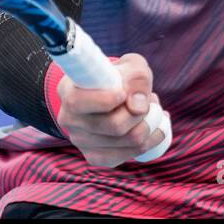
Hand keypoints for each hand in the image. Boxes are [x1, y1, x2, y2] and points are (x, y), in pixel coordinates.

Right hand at [55, 52, 167, 166]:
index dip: (104, 100)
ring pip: (127, 141)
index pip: (77, 102)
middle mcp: (69, 119)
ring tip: (153, 111)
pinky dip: (149, 141)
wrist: (116, 92)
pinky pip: (127, 155)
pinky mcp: (95, 157)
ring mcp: (80, 141)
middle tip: (151, 101)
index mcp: (69, 91)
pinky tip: (154, 128)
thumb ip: (137, 79)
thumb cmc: (121, 76)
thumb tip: (138, 107)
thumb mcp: (132, 66)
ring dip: (150, 125)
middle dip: (142, 113)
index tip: (122, 93)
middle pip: (114, 125)